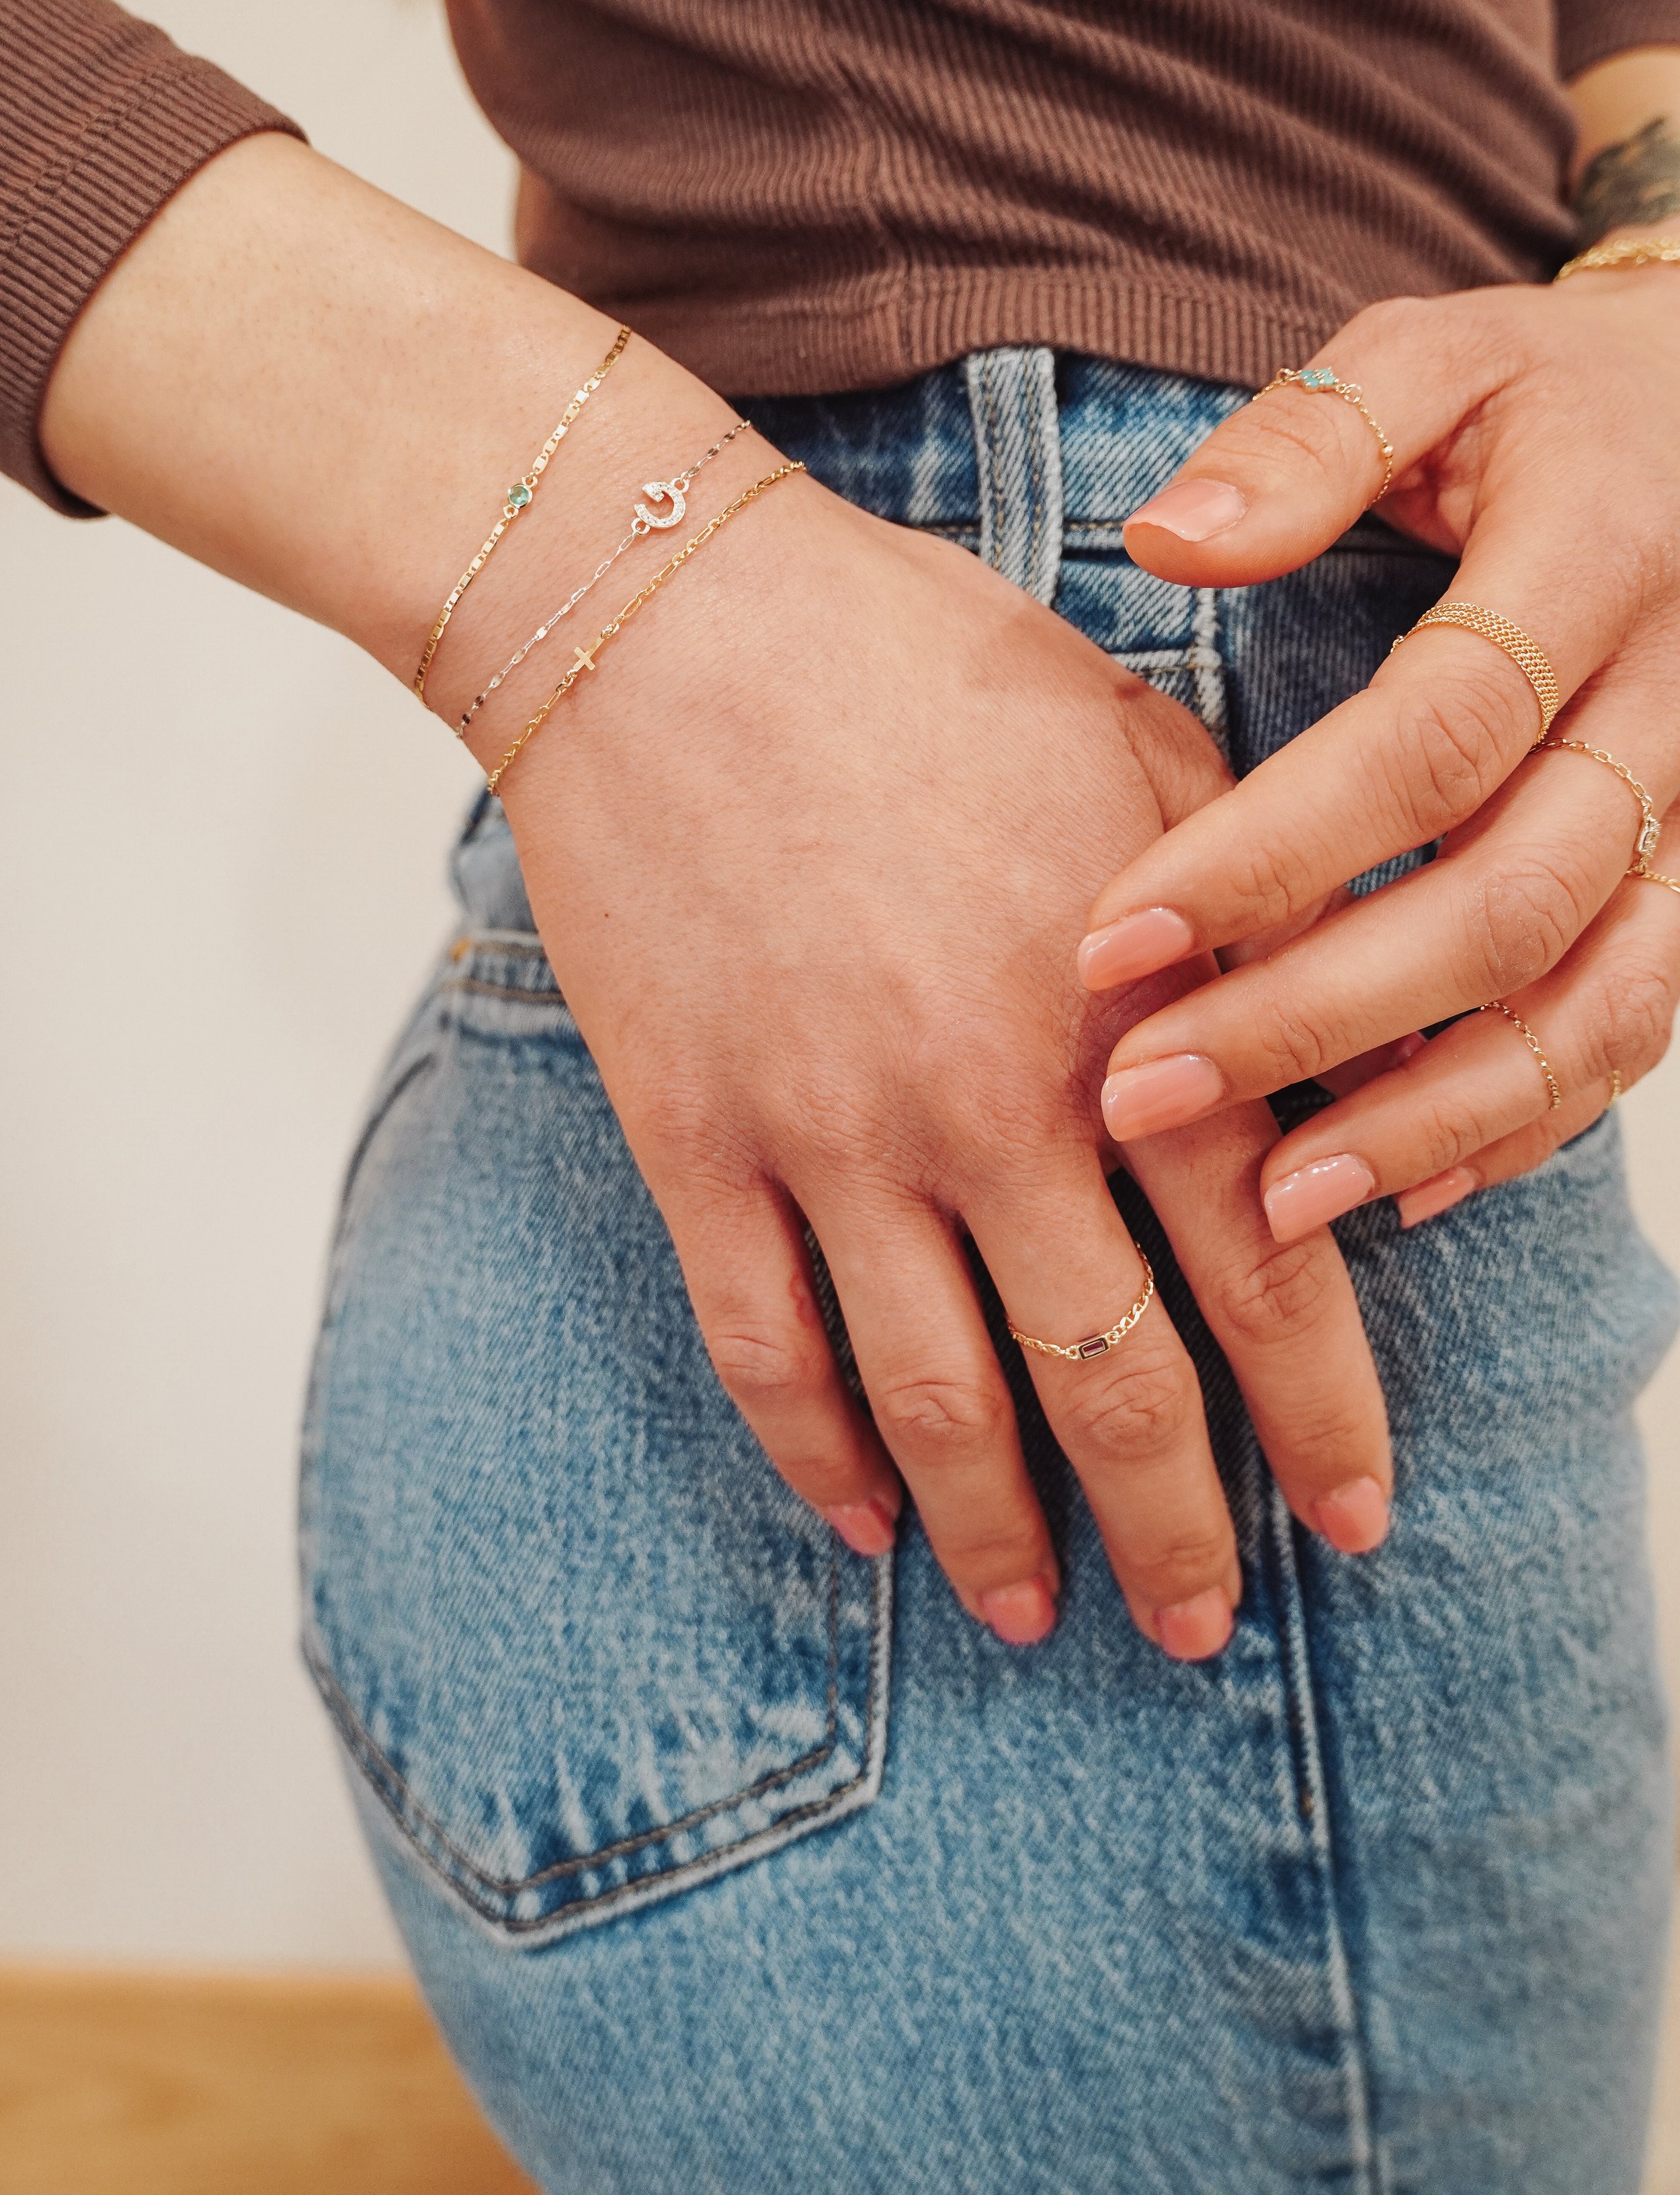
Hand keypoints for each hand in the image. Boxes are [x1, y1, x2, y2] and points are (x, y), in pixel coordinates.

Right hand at [445, 481, 1393, 1654]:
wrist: (667, 613)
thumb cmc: (923, 662)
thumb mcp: (1143, 752)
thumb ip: (1250, 924)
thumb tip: (1344, 1058)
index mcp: (1127, 1013)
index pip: (1266, 1268)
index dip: (1325, 1415)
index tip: (1355, 1518)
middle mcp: (989, 1107)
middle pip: (1112, 1384)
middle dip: (1179, 1526)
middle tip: (1201, 1625)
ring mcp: (830, 1137)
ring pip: (939, 1405)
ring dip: (1003, 1537)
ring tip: (1042, 1619)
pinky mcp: (694, 1138)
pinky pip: (762, 1347)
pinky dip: (816, 1456)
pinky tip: (862, 1523)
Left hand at [1076, 257, 1679, 1239]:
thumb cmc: (1550, 396)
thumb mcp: (1438, 351)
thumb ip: (1310, 439)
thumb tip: (1161, 541)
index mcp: (1595, 558)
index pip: (1429, 738)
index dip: (1272, 853)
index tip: (1109, 935)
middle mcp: (1671, 703)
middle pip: (1507, 900)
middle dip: (1316, 1017)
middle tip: (1141, 1093)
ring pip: (1597, 1000)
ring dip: (1432, 1117)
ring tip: (1273, 1202)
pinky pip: (1642, 1024)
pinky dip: (1532, 1119)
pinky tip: (1410, 1186)